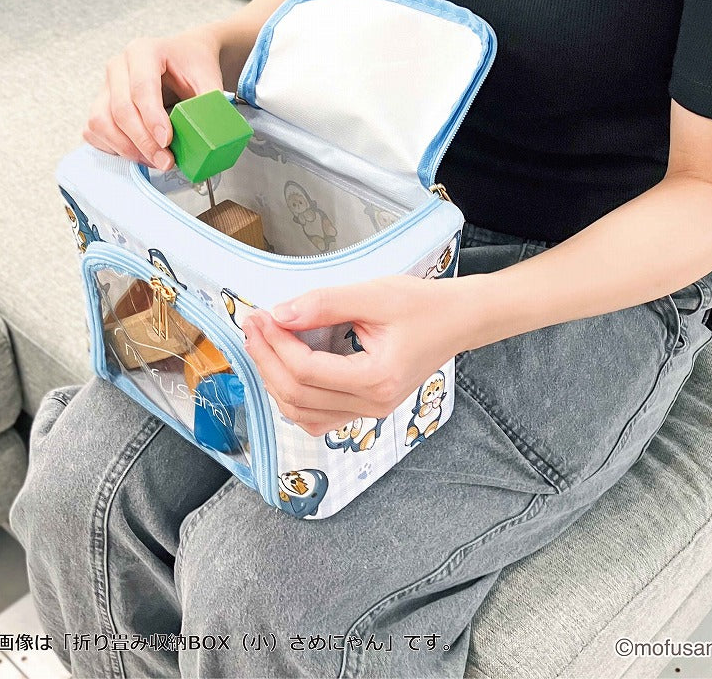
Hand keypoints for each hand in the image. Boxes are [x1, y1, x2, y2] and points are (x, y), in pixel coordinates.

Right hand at [83, 25, 223, 168]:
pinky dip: (113, 148)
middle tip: (165, 161)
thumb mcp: (208, 77)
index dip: (152, 118)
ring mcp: (106, 86)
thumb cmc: (192, 65)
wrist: (183, 56)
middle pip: (120, 109)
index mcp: (143, 52)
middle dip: (143, 141)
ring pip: (101, 122)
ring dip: (126, 148)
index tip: (167, 141)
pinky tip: (138, 154)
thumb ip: (210, 102)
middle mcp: (118, 67)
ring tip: (154, 161)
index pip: (141, 87)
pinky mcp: (100, 104)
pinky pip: (94, 131)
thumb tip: (213, 133)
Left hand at [241, 275, 466, 436]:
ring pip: (303, 414)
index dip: (277, 343)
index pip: (307, 371)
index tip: (262, 316)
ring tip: (262, 346)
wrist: (457, 321)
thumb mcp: (375, 294)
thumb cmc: (423, 305)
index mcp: (376, 379)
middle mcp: (372, 404)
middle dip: (267, 360)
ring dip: (275, 381)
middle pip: (298, 396)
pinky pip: (319, 417)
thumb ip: (326, 303)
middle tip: (253, 326)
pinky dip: (294, 398)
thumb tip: (280, 314)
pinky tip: (284, 370)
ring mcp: (370, 411)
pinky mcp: (367, 407)